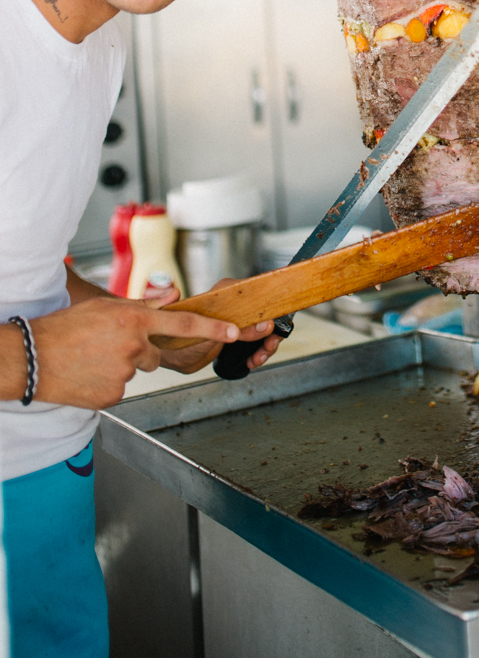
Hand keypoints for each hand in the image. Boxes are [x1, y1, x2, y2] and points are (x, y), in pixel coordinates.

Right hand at [21, 297, 243, 408]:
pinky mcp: (115, 396)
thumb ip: (144, 304)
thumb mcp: (106, 307)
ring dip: (121, 365)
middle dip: (139, 349)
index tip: (235, 333)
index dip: (212, 330)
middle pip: (154, 352)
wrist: (33, 359)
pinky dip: (109, 383)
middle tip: (107, 346)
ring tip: (93, 358)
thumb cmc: (67, 329)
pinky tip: (90, 375)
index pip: (183, 324)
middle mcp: (135, 347)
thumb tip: (174, 294)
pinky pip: (122, 388)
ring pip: (136, 370)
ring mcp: (125, 374)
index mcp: (134, 320)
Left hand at [147, 280, 282, 375]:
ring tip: (257, 358)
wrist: (162, 352)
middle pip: (265, 312)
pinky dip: (256, 351)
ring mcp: (234, 318)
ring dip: (264, 345)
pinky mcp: (233, 333)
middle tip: (267, 347)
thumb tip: (266, 325)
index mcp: (227, 291)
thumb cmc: (174, 336)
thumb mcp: (210, 333)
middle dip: (269, 333)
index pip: (259, 292)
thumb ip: (239, 328)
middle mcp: (233, 302)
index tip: (275, 325)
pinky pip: (254, 340)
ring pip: (262, 328)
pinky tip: (251, 360)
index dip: (271, 308)